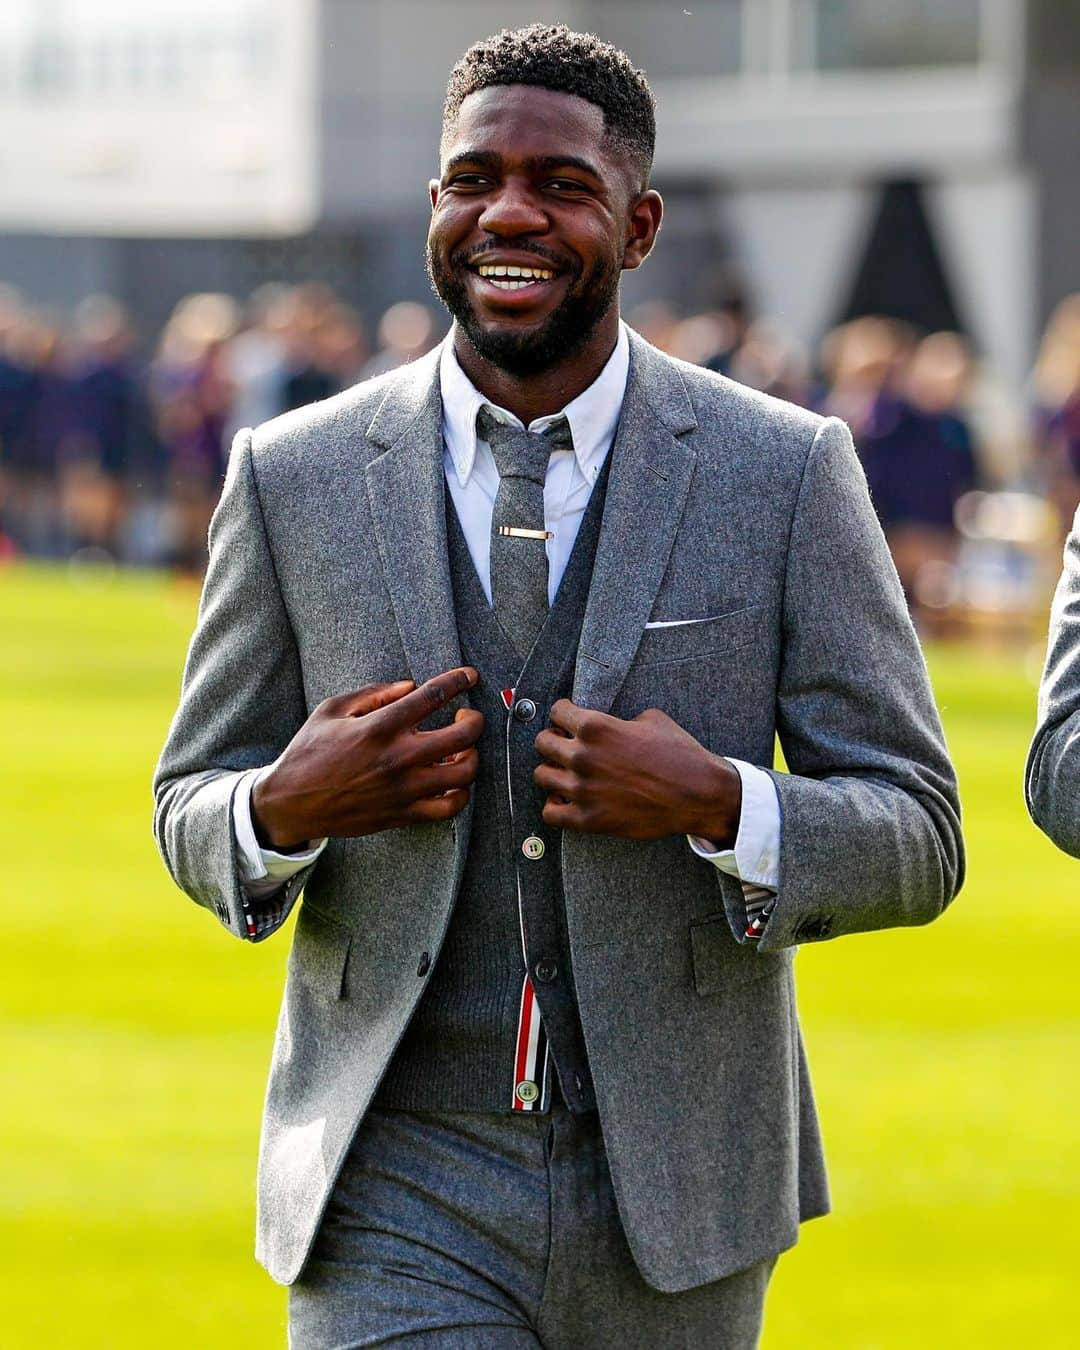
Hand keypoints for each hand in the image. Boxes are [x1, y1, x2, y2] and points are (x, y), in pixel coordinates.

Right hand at [252, 668, 482, 848]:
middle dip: (474, 720)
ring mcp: (403, 789)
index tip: (469, 676)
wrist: (290, 803)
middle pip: (462, 736)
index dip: (458, 681)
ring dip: (472, 756)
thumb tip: (410, 685)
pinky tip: (452, 781)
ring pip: (464, 773)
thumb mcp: (331, 710)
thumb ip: (374, 693)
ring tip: (461, 750)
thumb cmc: (308, 752)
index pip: (433, 696)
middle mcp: (397, 758)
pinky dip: (460, 793)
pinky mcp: (403, 814)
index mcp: (379, 726)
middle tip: (467, 716)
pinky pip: (449, 807)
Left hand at [533, 700, 741, 843]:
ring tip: (566, 773)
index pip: (557, 711)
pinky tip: (566, 800)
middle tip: (565, 745)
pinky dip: (555, 806)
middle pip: (542, 742)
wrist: (698, 794)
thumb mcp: (651, 720)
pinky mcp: (588, 819)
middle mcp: (583, 756)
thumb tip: (608, 725)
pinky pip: (550, 813)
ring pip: (541, 776)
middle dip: (553, 740)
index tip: (569, 719)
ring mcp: (582, 790)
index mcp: (596, 726)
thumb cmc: (679, 755)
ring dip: (552, 772)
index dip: (564, 713)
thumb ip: (618, 720)